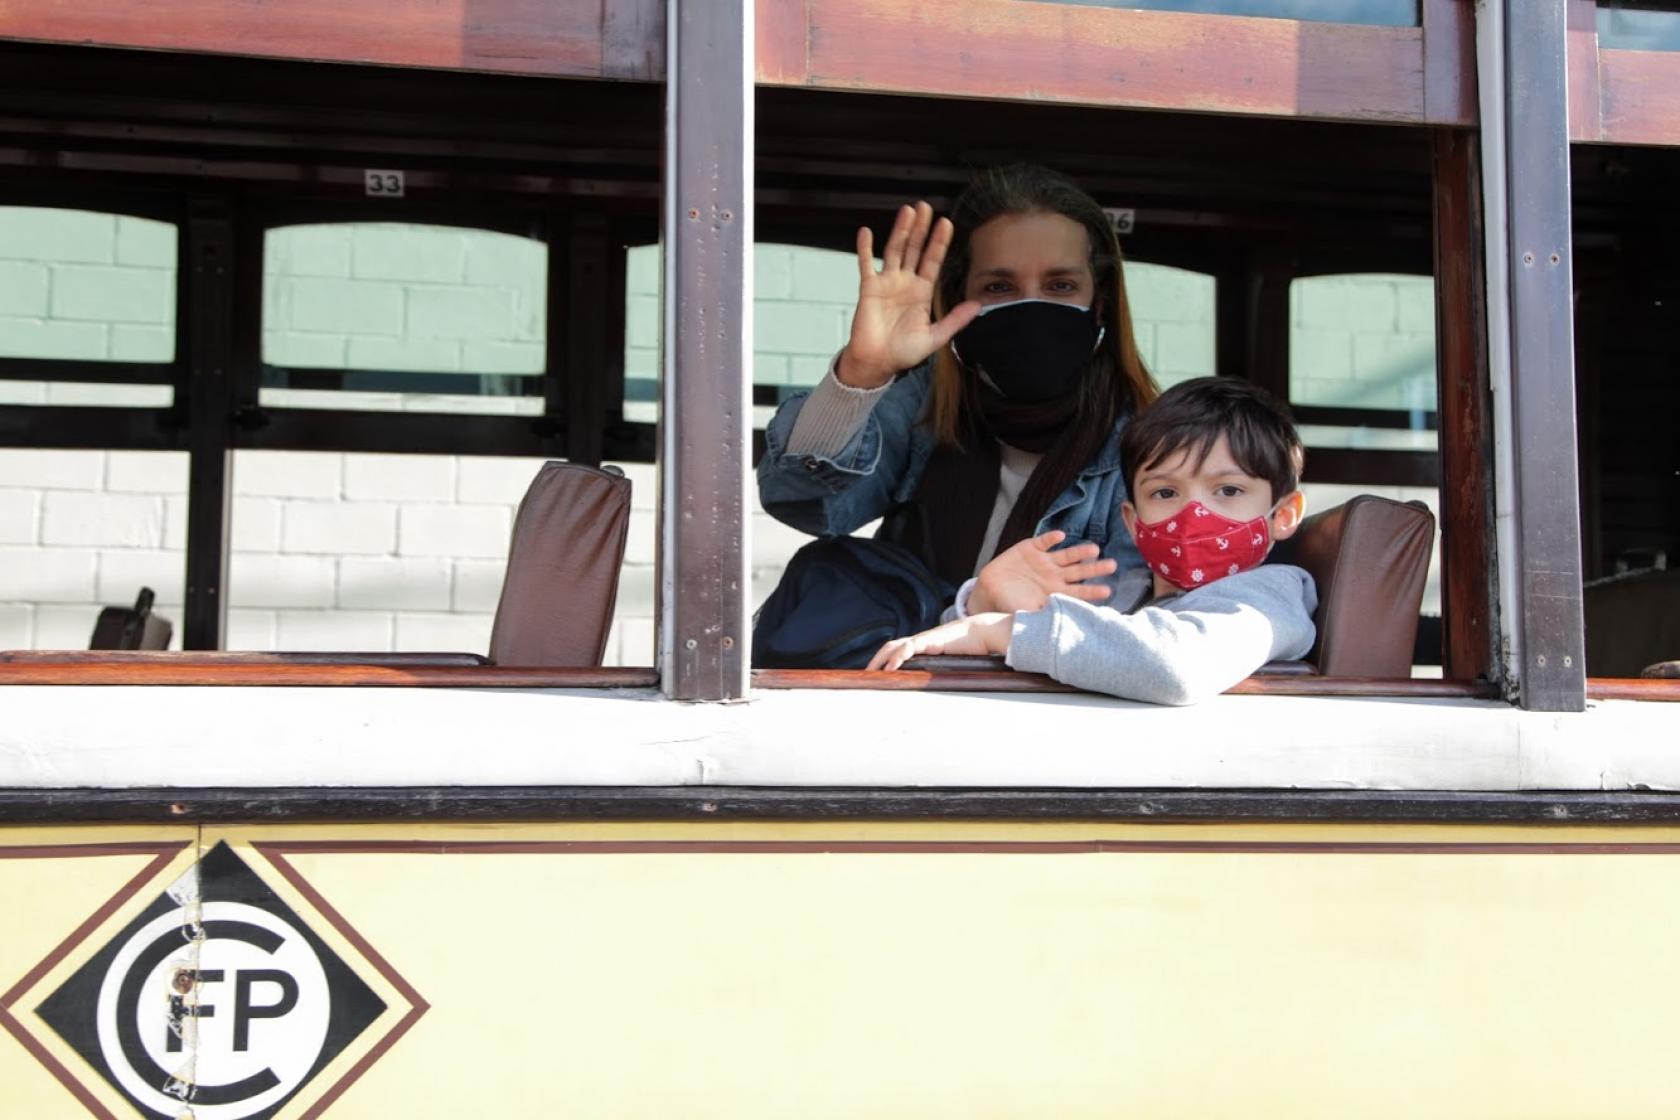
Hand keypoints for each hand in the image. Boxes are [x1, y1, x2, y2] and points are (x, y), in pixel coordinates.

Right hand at [836, 201, 981, 388]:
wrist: (877, 363)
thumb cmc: (903, 352)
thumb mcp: (935, 337)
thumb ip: (955, 320)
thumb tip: (978, 306)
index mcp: (922, 292)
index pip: (933, 261)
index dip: (939, 242)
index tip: (946, 223)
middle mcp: (905, 283)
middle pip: (915, 249)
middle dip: (921, 229)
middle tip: (926, 207)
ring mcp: (887, 283)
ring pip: (895, 250)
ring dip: (901, 231)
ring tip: (908, 211)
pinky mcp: (869, 288)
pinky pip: (865, 264)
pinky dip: (865, 248)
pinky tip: (866, 232)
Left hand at [866, 613, 1013, 670]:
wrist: (983, 632)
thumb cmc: (971, 649)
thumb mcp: (952, 665)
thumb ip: (941, 674)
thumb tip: (940, 695)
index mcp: (922, 647)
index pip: (896, 651)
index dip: (884, 661)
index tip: (875, 676)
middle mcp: (919, 641)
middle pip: (889, 647)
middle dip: (875, 661)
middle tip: (865, 678)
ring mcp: (923, 639)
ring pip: (894, 646)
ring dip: (880, 659)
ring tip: (872, 673)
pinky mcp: (930, 640)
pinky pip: (909, 646)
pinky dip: (897, 656)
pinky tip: (890, 667)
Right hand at [969, 531, 1117, 614]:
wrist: (990, 589)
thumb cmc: (1010, 605)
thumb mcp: (1026, 615)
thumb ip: (1040, 619)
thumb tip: (1056, 631)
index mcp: (1057, 592)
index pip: (1079, 592)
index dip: (1092, 591)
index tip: (1107, 591)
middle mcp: (1055, 575)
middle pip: (1080, 571)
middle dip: (1095, 568)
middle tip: (1112, 566)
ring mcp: (1045, 561)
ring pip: (1068, 555)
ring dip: (1080, 552)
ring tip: (1094, 549)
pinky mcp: (1032, 547)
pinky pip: (1044, 541)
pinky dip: (1052, 539)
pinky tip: (1060, 537)